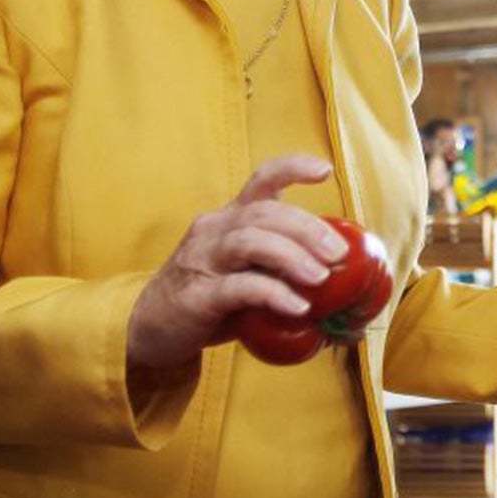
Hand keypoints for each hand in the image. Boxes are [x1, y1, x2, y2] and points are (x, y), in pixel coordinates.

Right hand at [127, 154, 352, 375]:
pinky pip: (237, 287)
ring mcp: (202, 260)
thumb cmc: (211, 297)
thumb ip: (285, 268)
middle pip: (264, 212)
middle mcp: (214, 230)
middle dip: (307, 228)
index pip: (261, 179)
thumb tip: (346, 282)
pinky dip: (272, 293)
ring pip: (249, 241)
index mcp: (231, 218)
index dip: (292, 168)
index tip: (324, 171)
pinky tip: (298, 307)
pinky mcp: (196, 296)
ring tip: (321, 277)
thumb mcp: (249, 273)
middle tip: (338, 253)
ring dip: (291, 256)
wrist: (150, 329)